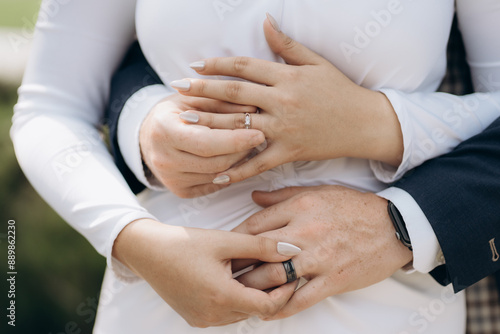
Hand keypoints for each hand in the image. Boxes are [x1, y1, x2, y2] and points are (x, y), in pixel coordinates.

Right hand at [112, 219, 297, 327]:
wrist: (146, 251)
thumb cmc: (183, 243)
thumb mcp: (225, 240)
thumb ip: (261, 245)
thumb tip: (291, 249)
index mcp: (222, 297)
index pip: (268, 307)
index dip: (285, 292)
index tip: (292, 274)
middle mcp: (213, 315)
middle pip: (255, 310)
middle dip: (270, 291)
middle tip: (277, 268)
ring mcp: (202, 319)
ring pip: (241, 312)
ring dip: (252, 294)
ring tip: (253, 269)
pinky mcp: (195, 317)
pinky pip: (225, 312)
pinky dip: (236, 298)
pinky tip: (233, 277)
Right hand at [139, 93, 264, 196]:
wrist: (149, 134)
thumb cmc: (176, 111)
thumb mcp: (195, 99)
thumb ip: (222, 103)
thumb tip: (254, 110)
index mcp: (164, 130)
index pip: (206, 142)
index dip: (236, 140)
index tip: (259, 133)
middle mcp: (163, 159)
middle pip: (216, 162)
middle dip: (242, 151)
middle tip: (259, 138)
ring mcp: (170, 179)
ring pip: (218, 175)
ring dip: (238, 162)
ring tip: (249, 146)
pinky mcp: (179, 191)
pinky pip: (213, 185)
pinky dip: (228, 173)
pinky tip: (235, 159)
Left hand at [170, 14, 402, 183]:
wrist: (364, 123)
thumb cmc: (340, 90)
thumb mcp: (316, 62)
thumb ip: (287, 44)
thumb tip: (265, 20)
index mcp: (287, 77)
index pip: (244, 67)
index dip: (217, 65)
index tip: (195, 66)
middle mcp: (282, 101)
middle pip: (234, 93)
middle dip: (203, 90)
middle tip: (177, 89)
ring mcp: (284, 128)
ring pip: (239, 126)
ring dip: (209, 124)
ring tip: (184, 121)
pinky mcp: (289, 151)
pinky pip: (258, 162)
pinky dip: (237, 168)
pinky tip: (216, 173)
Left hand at [232, 185, 412, 319]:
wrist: (395, 225)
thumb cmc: (354, 206)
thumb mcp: (317, 191)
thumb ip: (282, 196)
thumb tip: (253, 197)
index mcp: (299, 207)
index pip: (255, 225)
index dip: (235, 239)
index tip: (225, 249)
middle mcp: (304, 232)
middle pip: (258, 252)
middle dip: (237, 265)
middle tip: (222, 275)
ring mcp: (319, 258)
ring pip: (274, 277)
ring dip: (253, 289)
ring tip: (238, 295)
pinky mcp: (333, 279)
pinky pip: (301, 299)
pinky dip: (281, 308)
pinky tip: (267, 313)